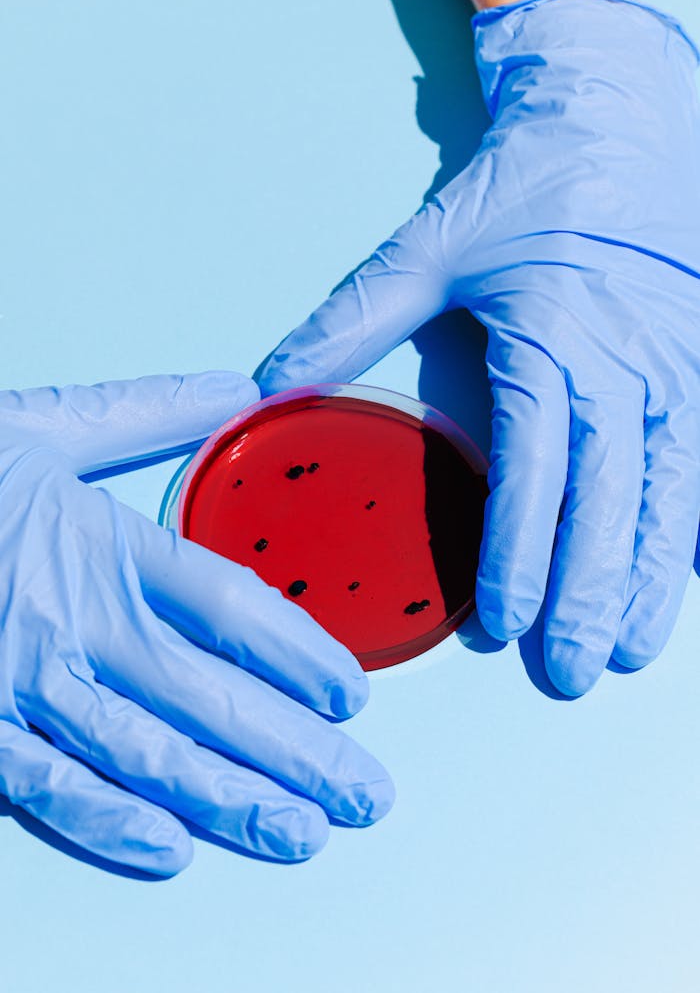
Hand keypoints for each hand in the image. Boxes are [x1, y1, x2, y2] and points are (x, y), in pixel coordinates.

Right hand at [0, 373, 392, 874]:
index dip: (300, 652)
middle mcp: (75, 617)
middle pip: (209, 694)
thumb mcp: (45, 426)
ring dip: (228, 798)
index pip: (230, 605)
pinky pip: (45, 782)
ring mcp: (22, 677)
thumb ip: (147, 411)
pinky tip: (171, 849)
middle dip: (295, 752)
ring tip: (299, 832)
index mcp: (103, 542)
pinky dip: (106, 819)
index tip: (352, 694)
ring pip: (144, 750)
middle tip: (363, 796)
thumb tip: (237, 386)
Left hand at [259, 0, 699, 696]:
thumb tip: (275, 380)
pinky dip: (695, 530)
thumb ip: (353, 317)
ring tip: (627, 652)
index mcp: (551, 338)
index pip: (536, 470)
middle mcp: (626, 365)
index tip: (501, 624)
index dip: (519, 555)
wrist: (621, 129)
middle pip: (609, 502)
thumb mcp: (429, 243)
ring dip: (650, 582)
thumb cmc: (527, 191)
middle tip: (568, 672)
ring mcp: (679, 371)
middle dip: (589, 595)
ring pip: (670, 497)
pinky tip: (688, 583)